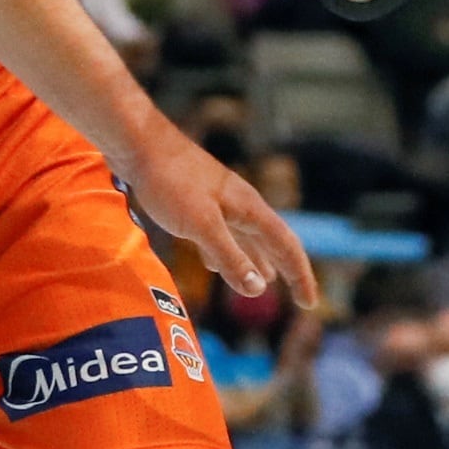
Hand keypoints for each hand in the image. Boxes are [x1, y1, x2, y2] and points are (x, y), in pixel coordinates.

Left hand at [121, 125, 317, 308]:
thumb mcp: (202, 225)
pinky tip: (214, 264)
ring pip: (246, 238)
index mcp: (249, 208)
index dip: (301, 275)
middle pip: (272, 242)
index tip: (310, 304)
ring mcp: (218, 202)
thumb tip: (258, 290)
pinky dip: (225, 253)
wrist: (138, 144)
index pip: (286, 246)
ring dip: (256, 261)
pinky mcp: (196, 202)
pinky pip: (221, 234)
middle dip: (286, 271)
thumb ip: (230, 256)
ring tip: (264, 283)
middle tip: (299, 298)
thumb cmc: (171, 182)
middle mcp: (240, 204)